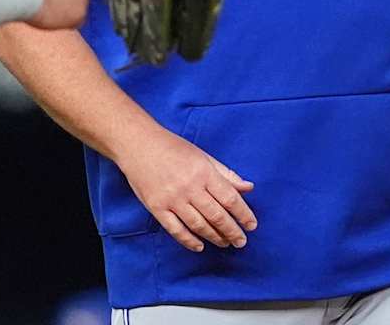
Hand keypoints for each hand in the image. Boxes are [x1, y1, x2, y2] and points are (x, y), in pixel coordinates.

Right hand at [115, 127, 256, 252]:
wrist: (138, 144)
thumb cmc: (173, 147)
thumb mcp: (203, 156)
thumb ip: (226, 174)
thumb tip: (248, 187)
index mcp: (204, 172)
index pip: (230, 198)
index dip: (244, 214)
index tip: (252, 225)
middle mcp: (189, 187)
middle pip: (217, 216)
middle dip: (232, 231)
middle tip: (241, 241)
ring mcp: (172, 199)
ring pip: (199, 225)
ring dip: (214, 237)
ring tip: (225, 243)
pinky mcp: (157, 208)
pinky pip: (176, 230)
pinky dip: (189, 241)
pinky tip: (199, 246)